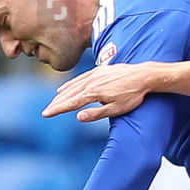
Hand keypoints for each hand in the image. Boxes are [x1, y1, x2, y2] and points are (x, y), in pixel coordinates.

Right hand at [44, 63, 162, 120]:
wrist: (143, 76)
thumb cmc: (131, 96)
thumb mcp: (116, 109)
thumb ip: (96, 114)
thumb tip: (77, 117)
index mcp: (93, 93)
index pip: (71, 103)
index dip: (57, 109)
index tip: (46, 114)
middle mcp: (90, 82)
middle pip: (68, 94)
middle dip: (56, 104)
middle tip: (46, 112)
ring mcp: (94, 75)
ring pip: (72, 86)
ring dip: (61, 95)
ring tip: (53, 103)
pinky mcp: (98, 71)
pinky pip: (79, 79)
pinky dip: (69, 85)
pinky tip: (63, 89)